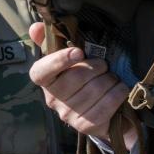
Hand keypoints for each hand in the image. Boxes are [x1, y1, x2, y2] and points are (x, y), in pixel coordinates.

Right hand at [28, 22, 134, 144]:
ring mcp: (68, 115)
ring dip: (110, 79)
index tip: (79, 52)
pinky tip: (118, 89)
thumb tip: (35, 26)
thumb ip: (50, 40)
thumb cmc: (81, 78)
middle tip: (103, 65)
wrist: (99, 110)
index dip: (59, 60)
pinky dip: (118, 92)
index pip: (42, 71)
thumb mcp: (68, 58)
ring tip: (111, 78)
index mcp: (46, 80)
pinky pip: (107, 104)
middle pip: (78, 77)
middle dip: (97, 66)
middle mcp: (53, 99)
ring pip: (96, 89)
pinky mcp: (86, 126)